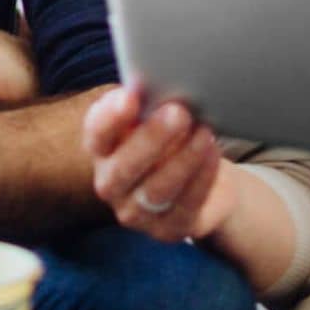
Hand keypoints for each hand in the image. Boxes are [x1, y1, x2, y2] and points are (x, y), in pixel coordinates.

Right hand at [83, 84, 233, 243]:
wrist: (200, 174)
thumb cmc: (171, 135)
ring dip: (183, 159)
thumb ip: (151, 103)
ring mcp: (136, 212)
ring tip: (204, 133)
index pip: (96, 133)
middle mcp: (111, 184)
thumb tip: (161, 80)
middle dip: (152, 138)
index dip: (110, 117)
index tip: (130, 96)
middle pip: (124, 167)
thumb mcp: (157, 114)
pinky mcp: (167, 229)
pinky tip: (213, 154)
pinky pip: (185, 205)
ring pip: (156, 189)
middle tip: (178, 112)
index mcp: (102, 149)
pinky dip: (202, 178)